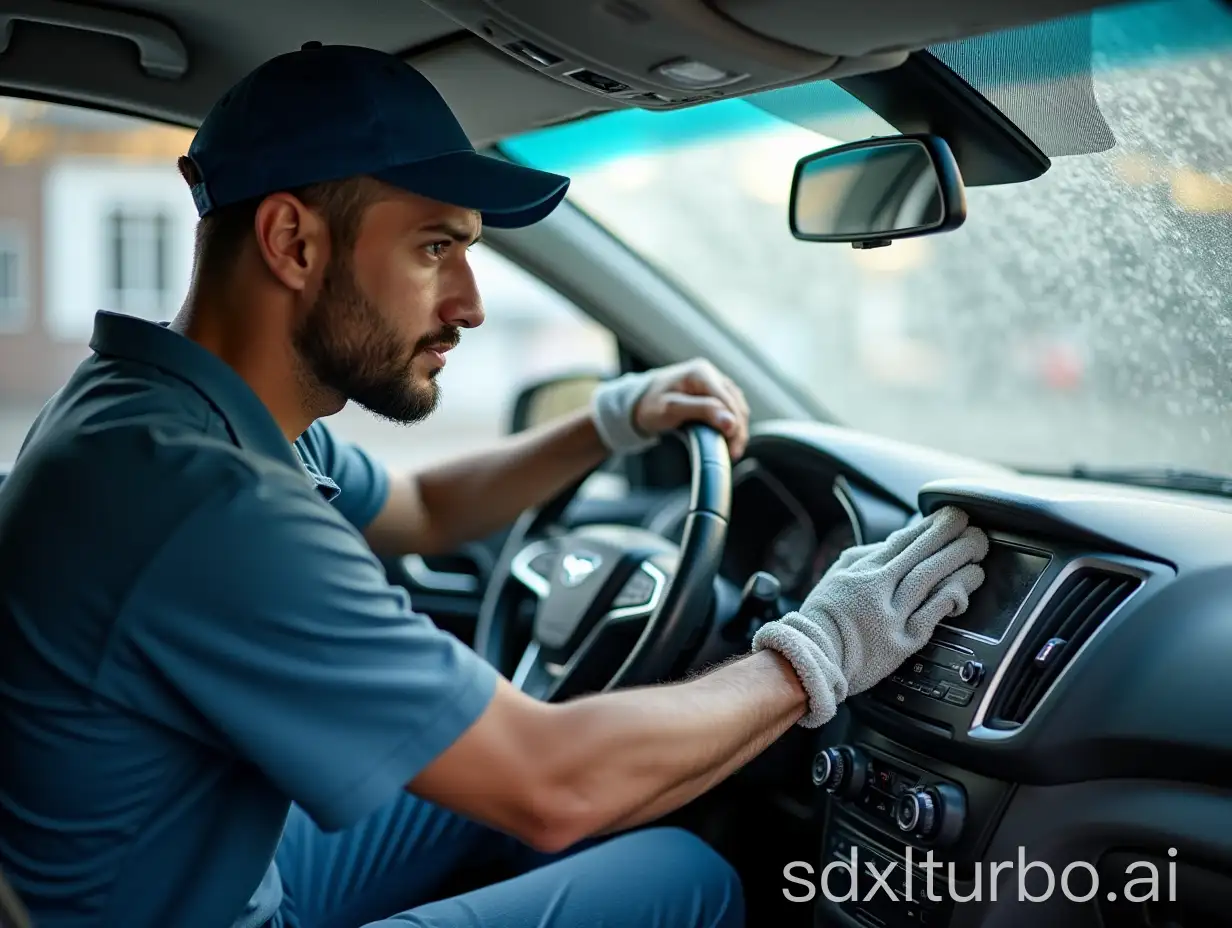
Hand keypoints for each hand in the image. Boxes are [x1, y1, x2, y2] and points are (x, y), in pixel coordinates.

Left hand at [632, 359, 749, 458]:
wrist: (640, 401)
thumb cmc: (651, 405)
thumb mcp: (672, 409)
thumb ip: (702, 411)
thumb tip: (731, 422)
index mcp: (701, 373)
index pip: (727, 400)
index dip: (734, 424)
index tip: (732, 447)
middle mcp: (711, 373)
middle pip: (736, 404)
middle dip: (738, 430)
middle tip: (733, 453)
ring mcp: (714, 381)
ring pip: (737, 407)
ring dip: (738, 429)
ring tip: (731, 449)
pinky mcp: (715, 392)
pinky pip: (732, 408)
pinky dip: (732, 424)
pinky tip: (727, 439)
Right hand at [752, 506, 988, 726]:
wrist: (813, 659)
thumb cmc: (822, 620)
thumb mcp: (835, 577)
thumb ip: (863, 557)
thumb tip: (893, 541)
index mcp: (861, 572)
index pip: (902, 541)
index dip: (930, 527)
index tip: (950, 517)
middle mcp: (877, 589)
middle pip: (920, 555)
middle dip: (949, 537)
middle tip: (972, 526)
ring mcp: (891, 616)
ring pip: (929, 580)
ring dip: (956, 561)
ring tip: (976, 551)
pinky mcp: (902, 642)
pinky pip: (932, 615)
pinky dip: (950, 597)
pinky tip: (966, 587)